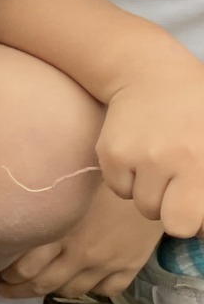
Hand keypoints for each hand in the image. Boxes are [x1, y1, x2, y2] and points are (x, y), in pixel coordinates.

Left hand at [0, 183, 163, 299]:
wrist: (152, 177)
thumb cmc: (101, 174)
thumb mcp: (63, 190)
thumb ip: (41, 211)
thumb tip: (11, 219)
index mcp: (60, 233)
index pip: (24, 268)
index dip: (7, 275)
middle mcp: (80, 254)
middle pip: (42, 284)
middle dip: (18, 290)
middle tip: (4, 289)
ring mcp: (106, 263)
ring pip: (72, 291)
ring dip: (52, 291)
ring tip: (38, 286)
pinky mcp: (130, 266)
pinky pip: (107, 291)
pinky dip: (92, 289)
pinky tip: (82, 281)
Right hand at [98, 61, 203, 235]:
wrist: (151, 75)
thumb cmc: (196, 113)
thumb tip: (202, 228)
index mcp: (202, 162)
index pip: (187, 223)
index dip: (193, 221)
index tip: (195, 206)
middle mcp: (168, 160)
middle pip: (164, 219)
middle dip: (172, 211)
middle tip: (178, 187)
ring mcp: (136, 157)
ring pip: (141, 205)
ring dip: (151, 193)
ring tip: (160, 164)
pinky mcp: (109, 154)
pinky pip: (119, 189)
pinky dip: (128, 180)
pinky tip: (140, 156)